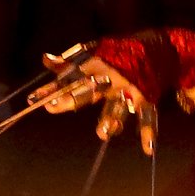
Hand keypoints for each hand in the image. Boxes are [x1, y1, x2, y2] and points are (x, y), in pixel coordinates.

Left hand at [29, 49, 157, 154]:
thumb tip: (45, 59)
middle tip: (55, 107)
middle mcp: (110, 76)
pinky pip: (146, 115)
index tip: (34, 98)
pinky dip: (148, 131)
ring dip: (110, 117)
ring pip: (116, 104)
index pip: (68, 77)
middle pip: (88, 90)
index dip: (52, 88)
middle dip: (73, 98)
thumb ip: (70, 62)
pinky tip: (148, 149)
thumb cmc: (120, 53)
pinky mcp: (146, 96)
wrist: (160, 46)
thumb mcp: (95, 54)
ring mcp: (128, 86)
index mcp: (95, 64)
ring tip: (103, 133)